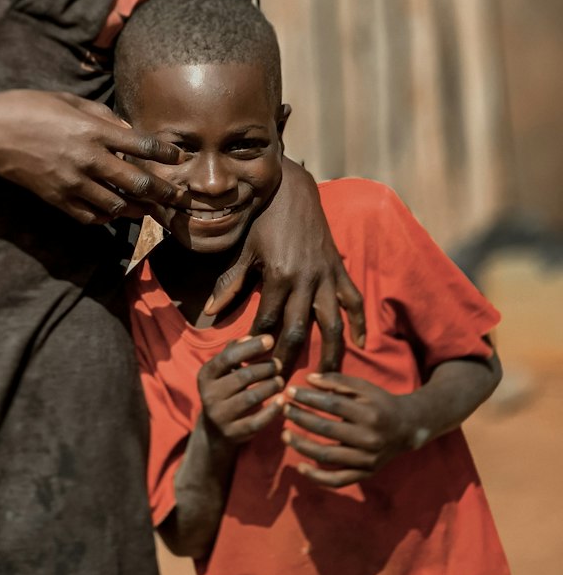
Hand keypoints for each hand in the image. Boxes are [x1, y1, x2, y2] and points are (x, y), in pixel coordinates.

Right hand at [0, 89, 186, 223]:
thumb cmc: (28, 107)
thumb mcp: (68, 100)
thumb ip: (102, 115)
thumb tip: (127, 129)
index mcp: (92, 131)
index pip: (142, 146)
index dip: (166, 155)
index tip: (180, 159)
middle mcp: (88, 159)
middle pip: (139, 182)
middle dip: (165, 192)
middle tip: (182, 198)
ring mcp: (72, 183)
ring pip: (118, 205)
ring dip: (139, 208)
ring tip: (153, 209)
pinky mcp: (57, 199)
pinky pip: (91, 216)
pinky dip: (106, 216)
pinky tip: (113, 212)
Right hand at [198, 335, 283, 445]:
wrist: (214, 431)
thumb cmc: (225, 391)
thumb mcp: (223, 371)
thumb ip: (234, 352)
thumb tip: (251, 336)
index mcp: (206, 375)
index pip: (228, 357)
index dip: (251, 347)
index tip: (270, 339)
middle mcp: (209, 395)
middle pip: (243, 377)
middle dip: (265, 368)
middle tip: (279, 364)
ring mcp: (220, 416)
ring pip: (251, 398)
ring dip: (270, 386)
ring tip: (280, 380)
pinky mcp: (233, 433)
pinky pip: (256, 421)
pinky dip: (272, 411)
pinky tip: (282, 401)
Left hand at [204, 159, 365, 372]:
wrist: (292, 191)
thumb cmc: (263, 218)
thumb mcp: (245, 249)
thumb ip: (231, 282)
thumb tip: (211, 312)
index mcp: (279, 275)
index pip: (268, 321)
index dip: (258, 346)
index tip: (252, 366)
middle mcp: (306, 279)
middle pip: (299, 330)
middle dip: (289, 358)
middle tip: (283, 384)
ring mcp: (326, 276)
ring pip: (332, 324)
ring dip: (331, 353)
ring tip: (328, 379)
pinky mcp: (338, 269)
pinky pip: (353, 301)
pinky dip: (360, 322)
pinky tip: (362, 343)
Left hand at [281, 373, 416, 486]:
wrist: (407, 428)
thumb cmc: (380, 403)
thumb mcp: (363, 387)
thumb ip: (337, 380)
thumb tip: (308, 378)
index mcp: (369, 413)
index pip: (332, 404)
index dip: (308, 397)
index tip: (289, 391)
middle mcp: (369, 438)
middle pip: (326, 429)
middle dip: (300, 418)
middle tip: (283, 409)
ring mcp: (367, 459)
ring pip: (327, 456)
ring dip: (302, 446)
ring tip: (284, 435)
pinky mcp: (365, 474)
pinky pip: (338, 480)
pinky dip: (317, 478)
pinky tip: (300, 467)